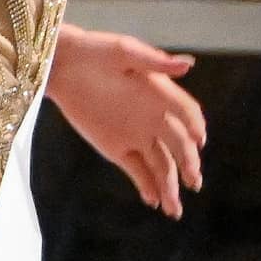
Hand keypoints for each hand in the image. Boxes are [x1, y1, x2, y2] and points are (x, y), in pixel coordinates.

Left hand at [47, 26, 205, 218]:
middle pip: (178, 146)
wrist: (62, 65)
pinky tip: (154, 201)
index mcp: (161, 94)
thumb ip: (154, 61)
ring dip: (169, 186)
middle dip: (188, 165)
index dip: (195, 126)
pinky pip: (137, 170)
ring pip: (161, 165)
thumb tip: (189, 65)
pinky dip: (146, 185)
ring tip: (174, 210)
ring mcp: (136, 135)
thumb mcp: (124, 52)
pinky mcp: (116, 147)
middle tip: (194, 182)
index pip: (186, 113)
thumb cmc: (95, 51)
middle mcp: (154, 118)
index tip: (199, 141)